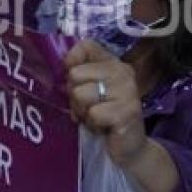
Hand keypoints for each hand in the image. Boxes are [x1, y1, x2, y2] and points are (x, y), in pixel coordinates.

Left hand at [65, 41, 148, 168]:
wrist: (130, 147)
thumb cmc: (105, 117)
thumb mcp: (90, 91)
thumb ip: (78, 76)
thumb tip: (62, 67)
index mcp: (113, 62)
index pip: (86, 45)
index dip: (71, 60)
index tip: (74, 80)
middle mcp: (122, 71)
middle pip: (75, 74)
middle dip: (75, 96)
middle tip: (89, 107)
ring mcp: (127, 90)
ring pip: (80, 95)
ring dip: (83, 112)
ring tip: (97, 118)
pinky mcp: (127, 111)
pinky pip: (93, 114)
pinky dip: (93, 125)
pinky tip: (104, 128)